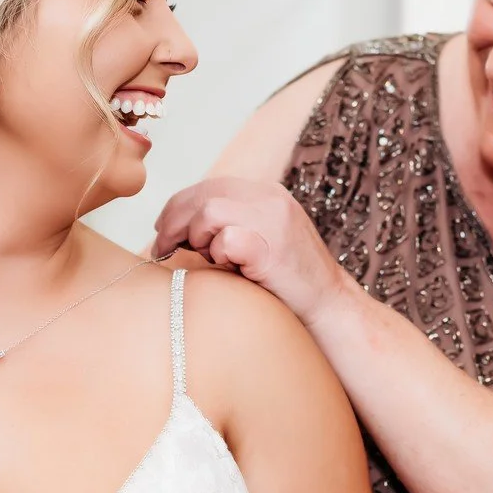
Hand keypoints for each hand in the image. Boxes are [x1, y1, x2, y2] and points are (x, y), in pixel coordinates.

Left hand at [151, 178, 354, 326]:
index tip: (163, 229)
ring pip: (210, 212)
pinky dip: (220, 255)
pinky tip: (232, 269)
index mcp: (267, 193)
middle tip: (163, 247)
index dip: (179, 205)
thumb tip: (178, 226)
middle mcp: (271, 198)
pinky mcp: (272, 246)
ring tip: (210, 259)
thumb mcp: (261, 239)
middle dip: (175, 221)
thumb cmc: (288, 281)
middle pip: (204, 194)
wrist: (330, 306)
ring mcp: (274, 220)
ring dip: (198, 238)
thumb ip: (231, 223)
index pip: (210, 186)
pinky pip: (227, 240)